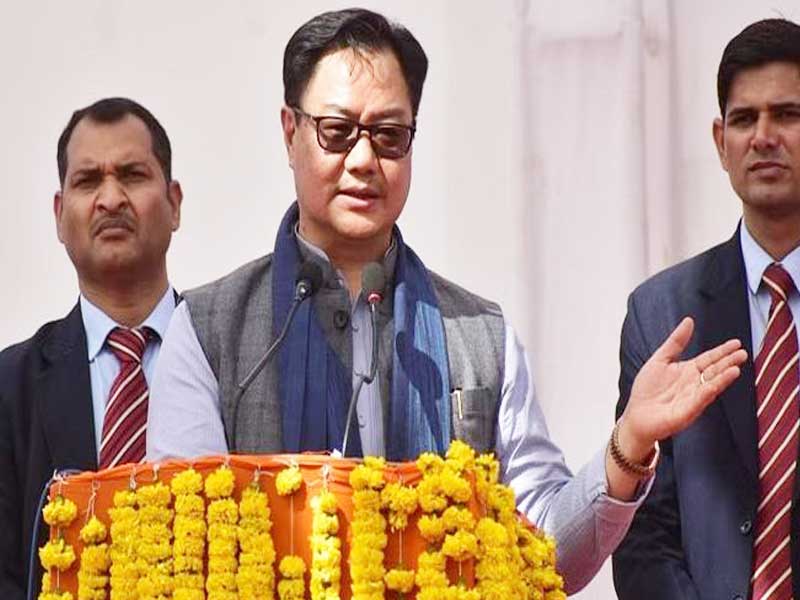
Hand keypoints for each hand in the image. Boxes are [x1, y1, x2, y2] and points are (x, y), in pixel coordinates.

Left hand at [618, 316, 747, 460]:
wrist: (636, 416)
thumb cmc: (646, 390)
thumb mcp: (660, 359)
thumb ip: (675, 342)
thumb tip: (689, 321)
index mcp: (688, 371)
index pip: (709, 358)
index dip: (722, 351)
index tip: (736, 343)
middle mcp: (694, 384)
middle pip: (714, 370)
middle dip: (728, 362)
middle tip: (743, 353)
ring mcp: (693, 398)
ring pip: (711, 385)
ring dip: (724, 377)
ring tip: (736, 367)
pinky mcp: (688, 411)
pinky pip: (701, 399)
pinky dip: (711, 390)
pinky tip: (719, 383)